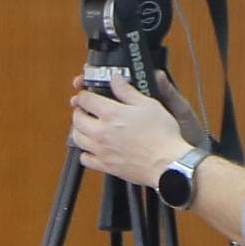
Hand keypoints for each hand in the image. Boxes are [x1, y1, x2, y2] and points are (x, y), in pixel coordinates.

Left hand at [69, 75, 203, 184]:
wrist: (167, 163)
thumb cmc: (162, 135)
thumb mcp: (148, 105)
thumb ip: (128, 91)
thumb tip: (116, 80)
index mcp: (111, 114)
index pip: (85, 100)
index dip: (84, 94)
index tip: (86, 94)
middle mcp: (101, 132)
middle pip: (77, 119)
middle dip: (79, 111)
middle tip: (84, 109)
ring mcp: (101, 150)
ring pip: (77, 138)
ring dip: (79, 130)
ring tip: (86, 126)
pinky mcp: (105, 166)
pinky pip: (85, 159)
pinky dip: (85, 153)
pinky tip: (92, 149)